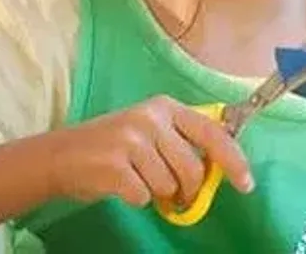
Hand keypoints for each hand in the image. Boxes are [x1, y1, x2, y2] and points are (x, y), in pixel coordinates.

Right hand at [45, 95, 251, 207]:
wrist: (59, 155)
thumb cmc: (113, 145)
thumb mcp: (150, 130)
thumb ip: (182, 142)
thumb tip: (220, 167)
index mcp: (166, 107)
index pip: (212, 133)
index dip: (233, 160)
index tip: (246, 183)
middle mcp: (151, 118)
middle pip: (193, 169)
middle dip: (188, 189)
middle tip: (174, 194)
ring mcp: (132, 140)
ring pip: (169, 186)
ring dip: (158, 193)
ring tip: (138, 179)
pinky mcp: (115, 166)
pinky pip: (144, 197)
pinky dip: (136, 198)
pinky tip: (121, 185)